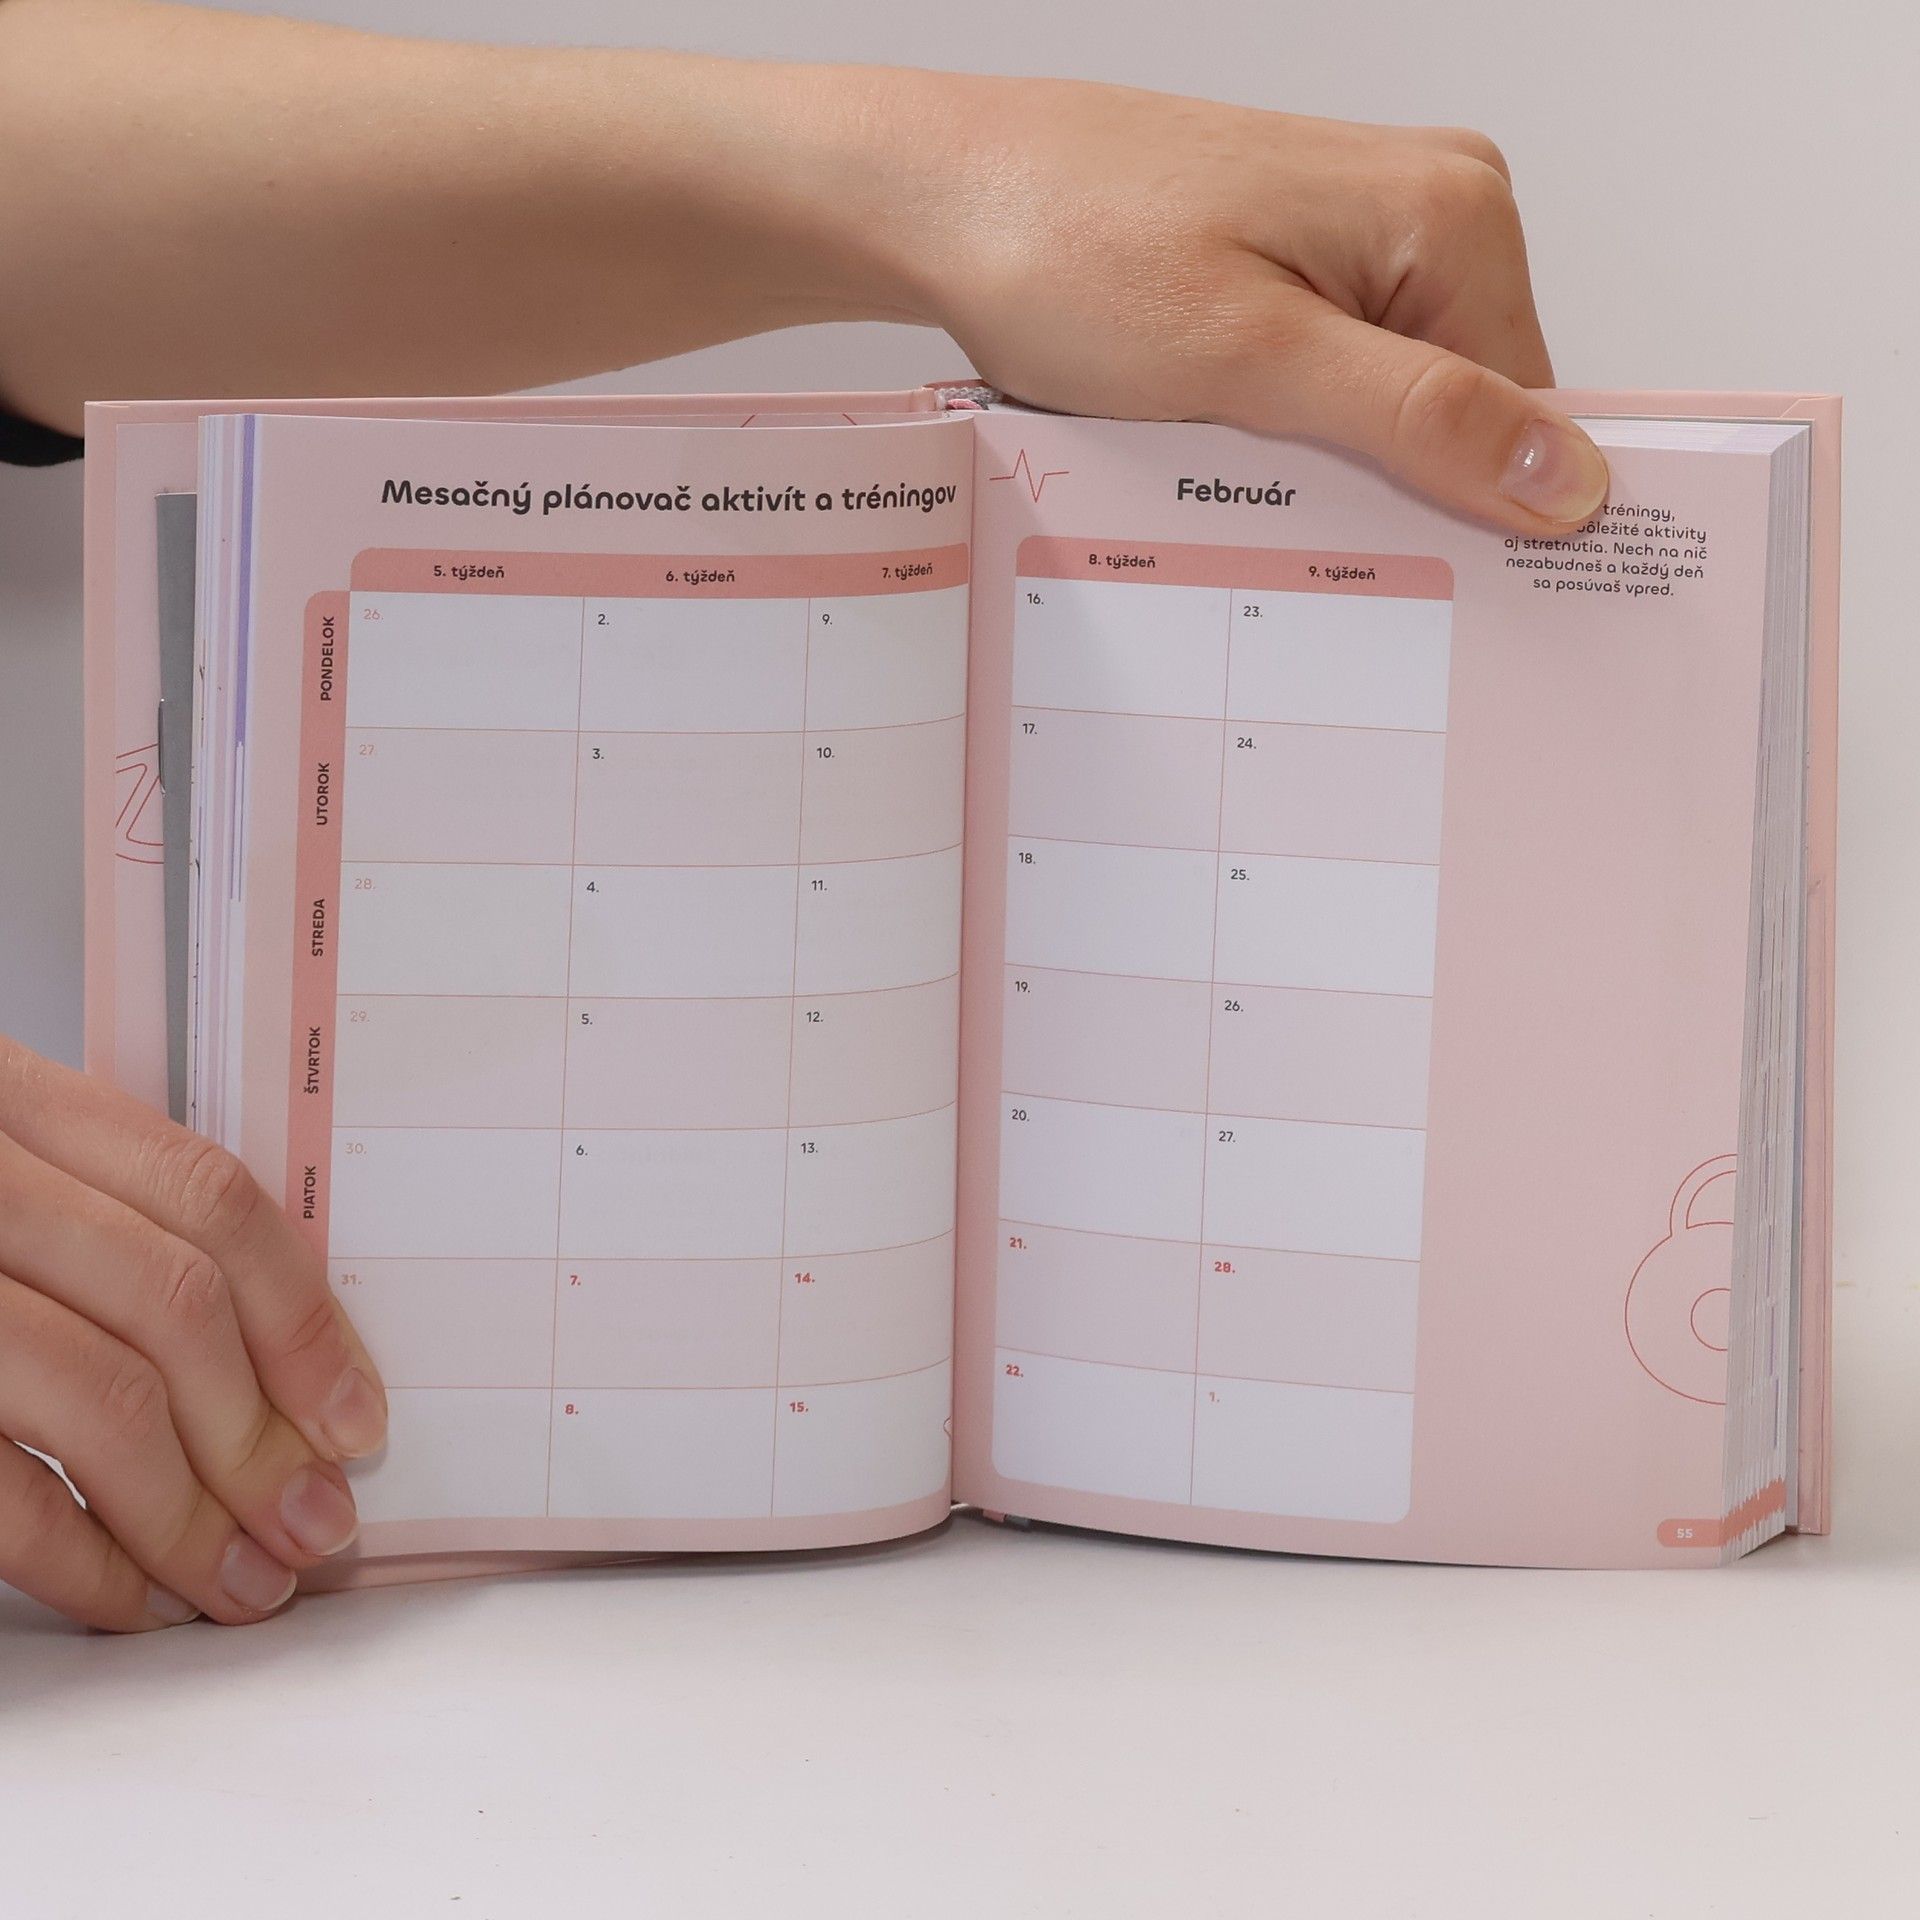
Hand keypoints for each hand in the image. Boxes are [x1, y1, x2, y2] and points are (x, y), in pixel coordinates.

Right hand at [0, 1036, 386, 1630]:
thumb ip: (105, 1223)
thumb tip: (277, 1365)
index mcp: (12, 1099)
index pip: (210, 1200)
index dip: (304, 1319)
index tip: (355, 1418)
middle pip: (172, 1310)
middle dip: (263, 1440)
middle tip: (315, 1528)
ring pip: (100, 1399)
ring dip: (192, 1516)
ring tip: (244, 1585)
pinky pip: (0, 1491)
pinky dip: (85, 1560)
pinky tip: (135, 1600)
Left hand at [858, 75, 1604, 532]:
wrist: (946, 198)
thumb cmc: (1067, 250)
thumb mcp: (1250, 360)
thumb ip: (1415, 417)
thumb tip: (1566, 477)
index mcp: (1454, 216)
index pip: (1534, 415)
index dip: (1485, 516)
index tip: (1427, 591)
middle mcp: (1431, 206)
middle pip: (1469, 411)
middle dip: (1395, 489)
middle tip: (1294, 531)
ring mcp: (1364, 230)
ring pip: (1397, 405)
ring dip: (1332, 465)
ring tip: (1238, 466)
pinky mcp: (1302, 258)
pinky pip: (1339, 377)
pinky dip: (1291, 430)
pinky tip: (1226, 441)